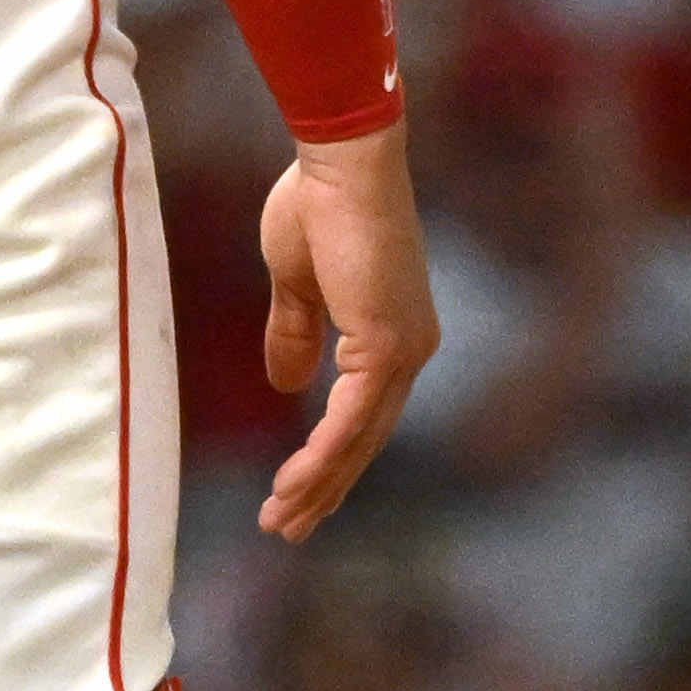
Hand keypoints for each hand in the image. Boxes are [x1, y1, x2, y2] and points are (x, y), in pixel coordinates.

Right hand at [252, 128, 435, 539]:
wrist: (340, 162)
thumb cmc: (317, 204)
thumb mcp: (296, 283)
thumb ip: (295, 335)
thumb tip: (288, 386)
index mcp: (393, 334)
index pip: (361, 415)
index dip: (328, 458)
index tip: (294, 492)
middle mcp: (409, 349)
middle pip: (365, 440)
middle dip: (324, 489)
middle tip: (289, 528)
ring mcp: (403, 349)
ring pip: (359, 440)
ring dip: (318, 485)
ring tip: (281, 521)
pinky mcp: (387, 345)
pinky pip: (351, 418)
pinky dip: (324, 455)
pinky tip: (296, 485)